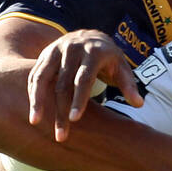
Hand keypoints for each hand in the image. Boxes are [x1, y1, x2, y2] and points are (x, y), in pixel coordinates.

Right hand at [27, 29, 142, 142]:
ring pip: (43, 77)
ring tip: (35, 122)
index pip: (84, 78)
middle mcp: (71, 49)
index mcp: (92, 52)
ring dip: (38, 100)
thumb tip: (139, 104)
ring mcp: (55, 50)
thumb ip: (129, 85)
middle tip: (61, 135)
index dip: (79, 99)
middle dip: (60, 109)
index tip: (75, 119)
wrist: (90, 36)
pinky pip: (35, 74)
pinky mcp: (45, 54)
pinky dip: (33, 92)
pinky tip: (33, 111)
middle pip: (63, 83)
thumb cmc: (108, 59)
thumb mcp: (122, 68)